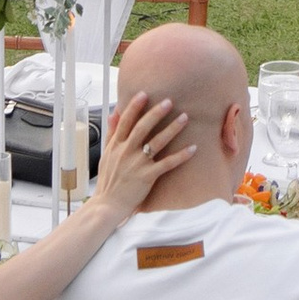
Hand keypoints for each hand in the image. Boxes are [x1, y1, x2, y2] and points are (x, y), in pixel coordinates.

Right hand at [89, 90, 191, 214]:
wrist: (107, 205)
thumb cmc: (108, 180)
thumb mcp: (105, 155)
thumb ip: (111, 134)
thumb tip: (114, 114)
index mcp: (116, 146)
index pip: (125, 122)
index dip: (134, 107)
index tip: (144, 94)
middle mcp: (126, 152)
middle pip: (142, 128)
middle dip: (156, 113)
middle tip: (169, 101)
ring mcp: (137, 164)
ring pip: (157, 142)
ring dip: (172, 129)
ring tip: (184, 117)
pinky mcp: (147, 177)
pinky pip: (167, 164)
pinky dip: (181, 156)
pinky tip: (193, 148)